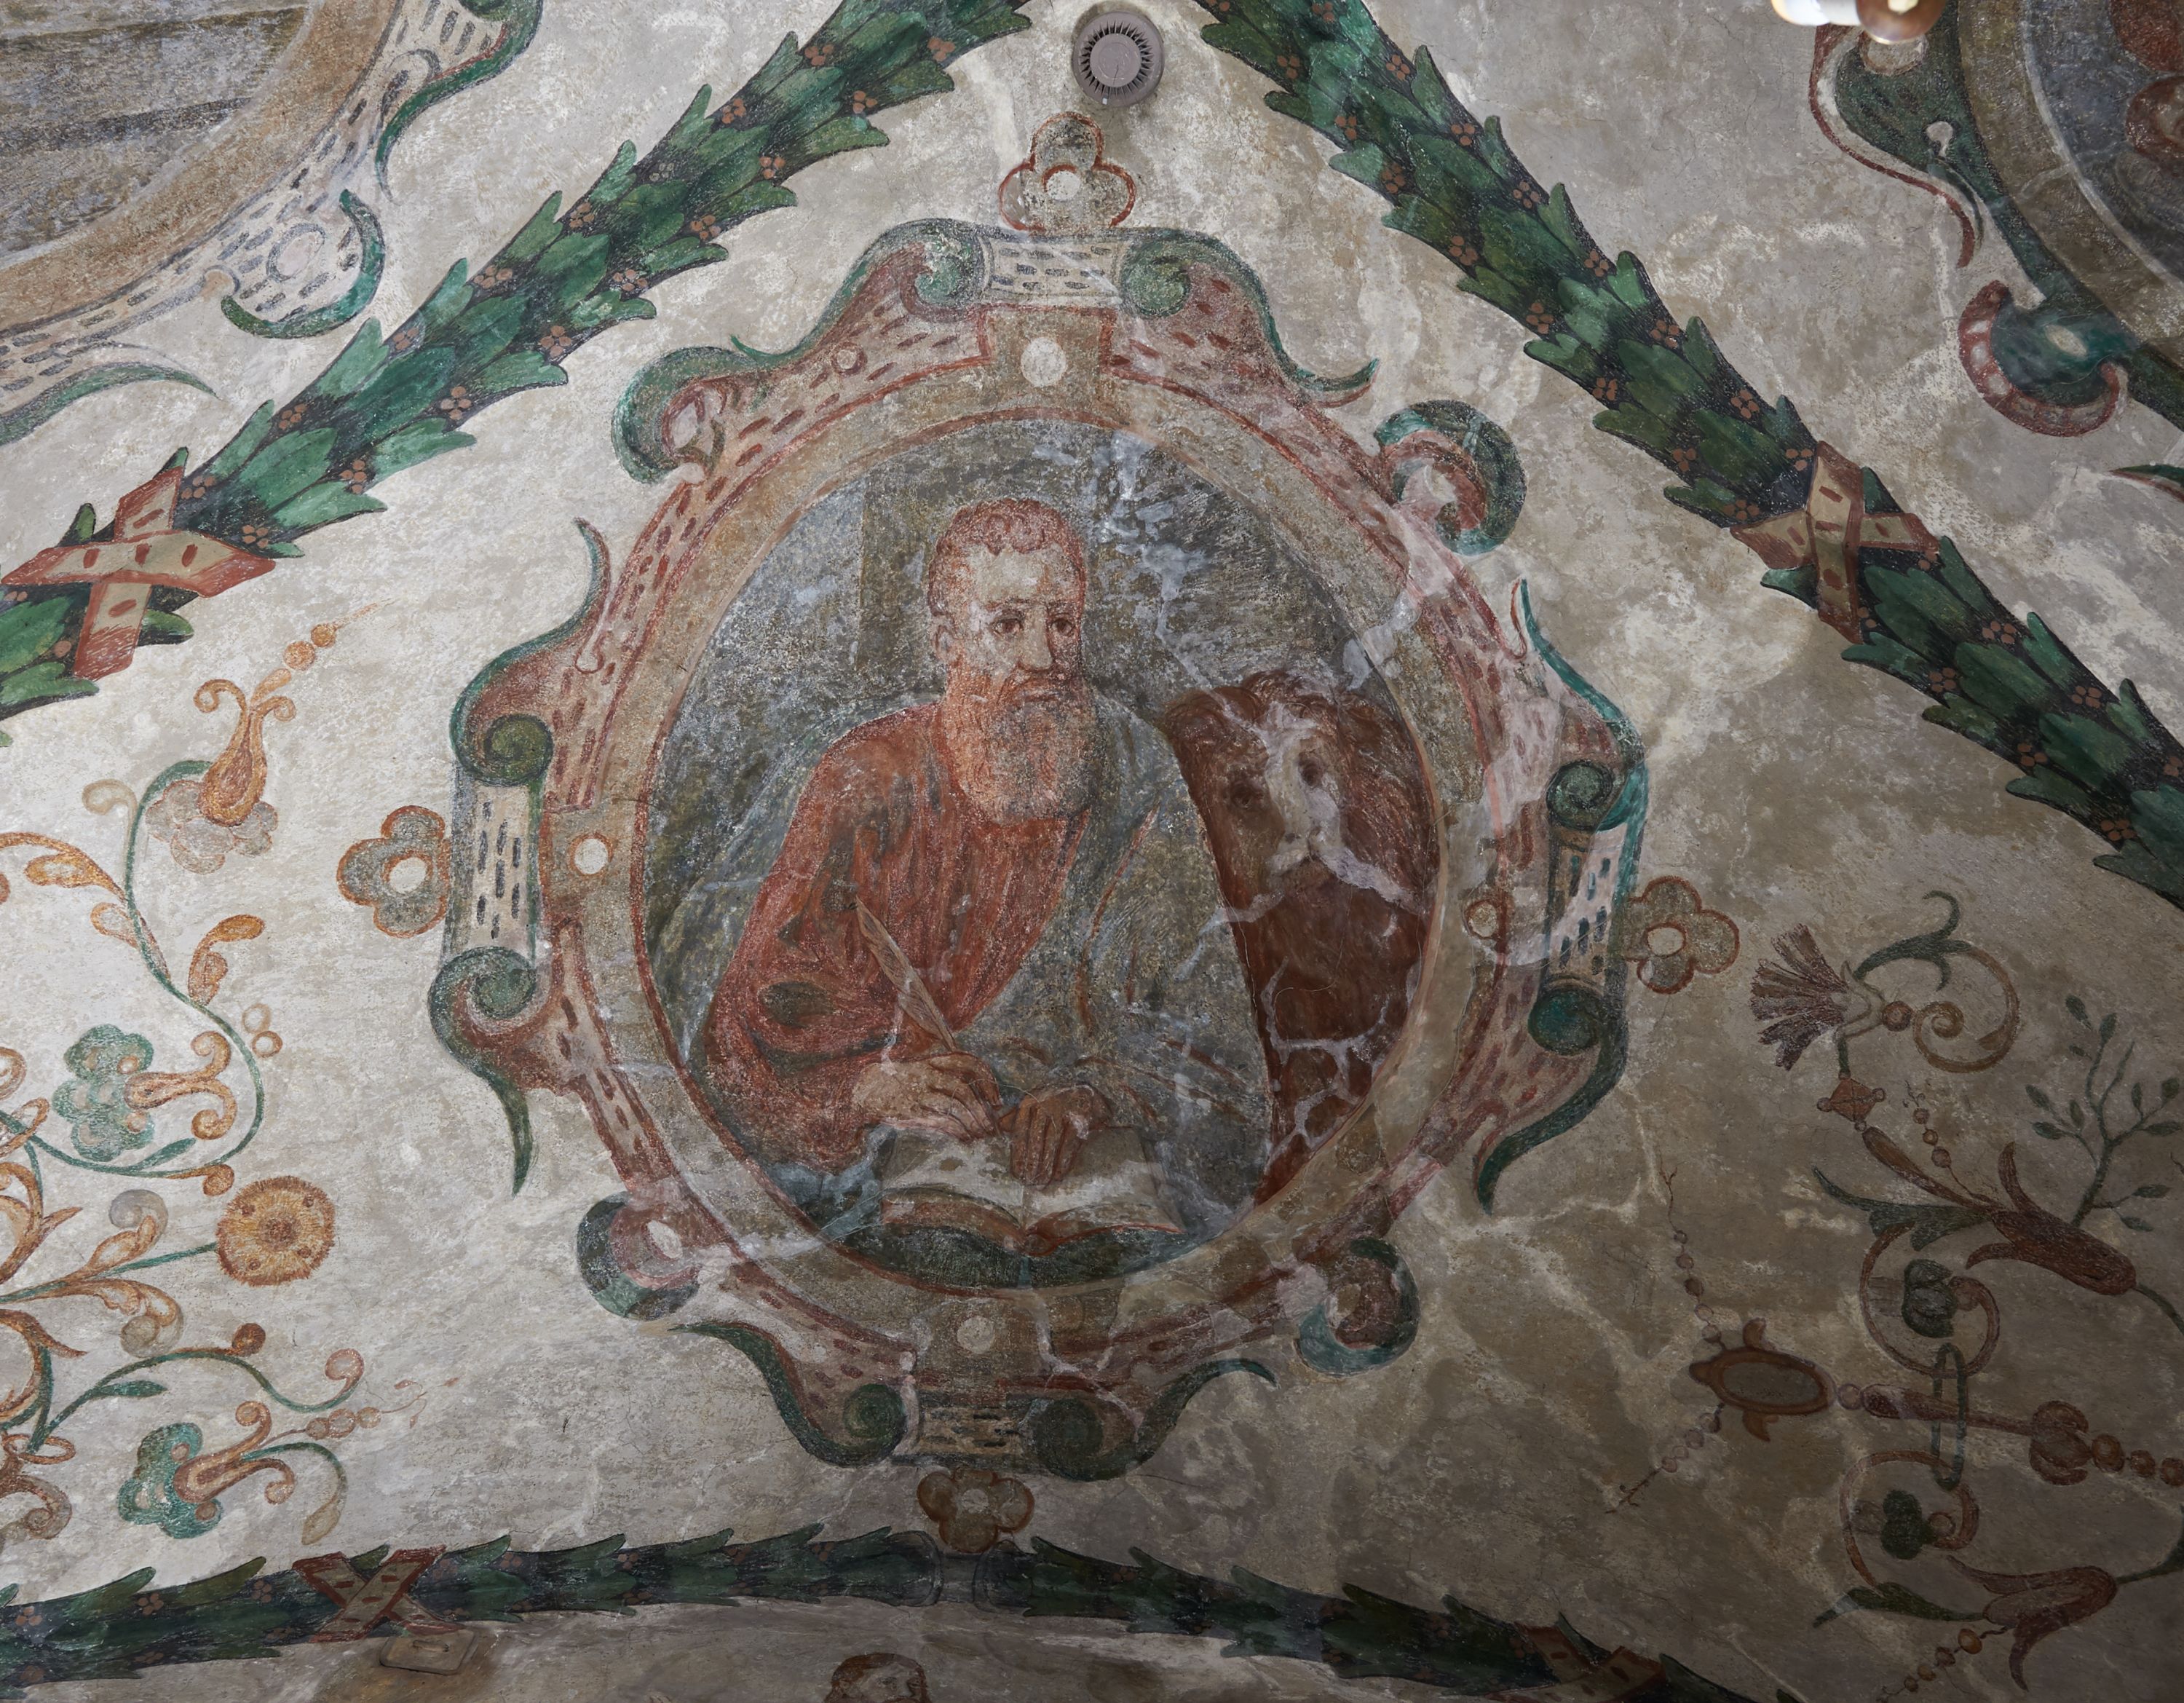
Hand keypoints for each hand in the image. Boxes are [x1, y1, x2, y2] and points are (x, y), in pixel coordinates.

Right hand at [850, 1053, 998, 1140]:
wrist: (864, 1090)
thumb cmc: (900, 1083)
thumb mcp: (922, 1072)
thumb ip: (946, 1079)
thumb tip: (980, 1100)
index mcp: (932, 1062)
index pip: (967, 1061)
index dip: (987, 1079)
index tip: (996, 1099)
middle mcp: (926, 1074)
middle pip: (963, 1089)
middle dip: (982, 1110)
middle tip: (991, 1126)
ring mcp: (917, 1092)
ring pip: (954, 1106)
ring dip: (972, 1123)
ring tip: (980, 1135)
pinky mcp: (909, 1111)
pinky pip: (940, 1121)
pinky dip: (957, 1131)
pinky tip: (965, 1139)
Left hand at [1002, 1084, 1107, 1185]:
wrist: (1089, 1094)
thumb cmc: (1057, 1104)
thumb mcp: (1035, 1105)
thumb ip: (1017, 1116)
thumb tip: (999, 1127)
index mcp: (1030, 1102)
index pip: (1020, 1132)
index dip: (1018, 1155)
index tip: (1017, 1174)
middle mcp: (1045, 1103)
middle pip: (1035, 1140)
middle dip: (1031, 1164)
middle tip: (1029, 1183)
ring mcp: (1064, 1109)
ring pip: (1051, 1144)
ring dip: (1046, 1167)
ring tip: (1042, 1183)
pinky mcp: (1081, 1117)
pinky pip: (1070, 1145)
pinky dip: (1063, 1162)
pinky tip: (1058, 1176)